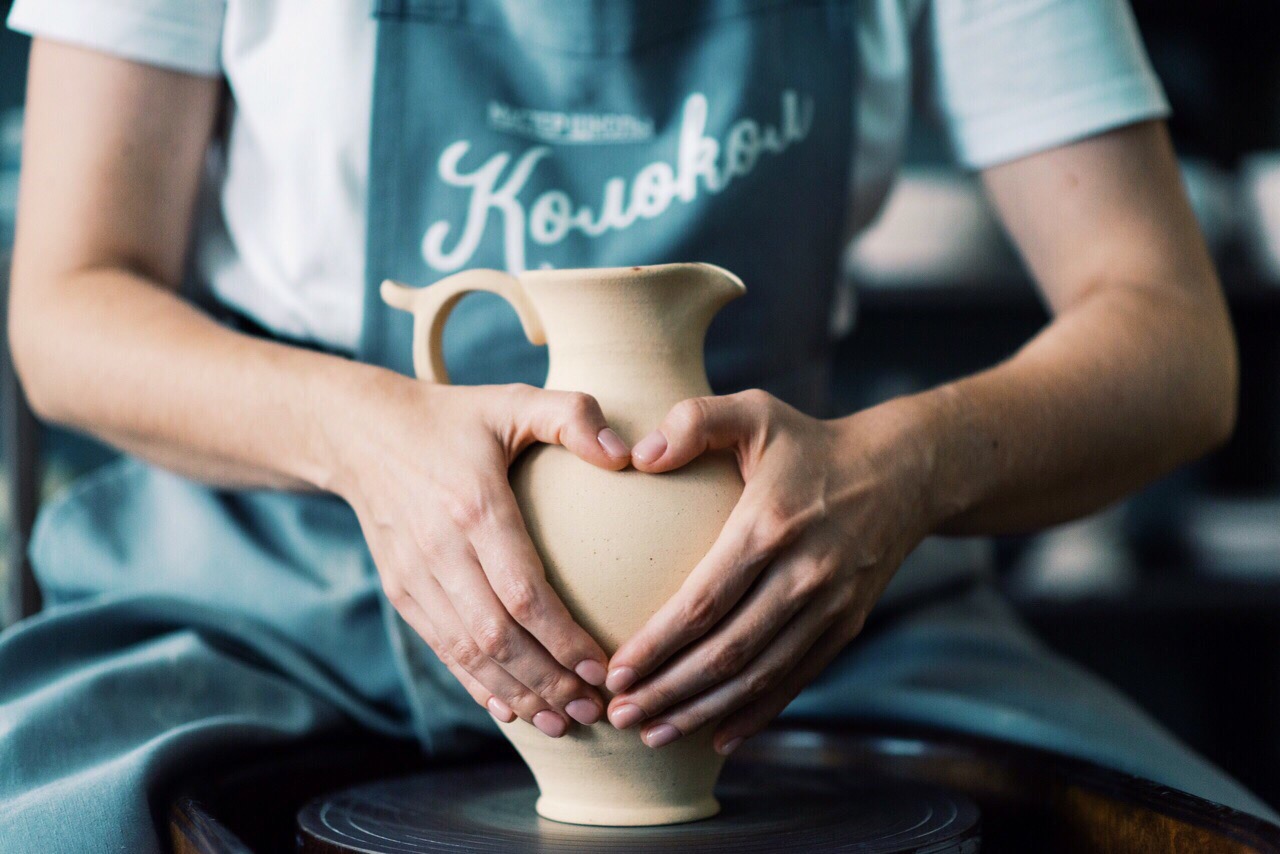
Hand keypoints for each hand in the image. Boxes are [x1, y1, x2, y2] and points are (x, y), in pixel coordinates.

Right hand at [327, 372, 631, 736]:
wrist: (362, 435)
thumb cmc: (454, 418)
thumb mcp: (514, 400)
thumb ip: (572, 415)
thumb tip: (627, 454)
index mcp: (475, 507)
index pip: (524, 592)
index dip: (563, 638)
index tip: (601, 666)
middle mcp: (440, 551)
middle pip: (498, 637)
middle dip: (548, 681)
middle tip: (595, 709)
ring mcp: (416, 577)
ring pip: (468, 653)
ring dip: (517, 693)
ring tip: (562, 721)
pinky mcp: (402, 592)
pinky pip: (442, 650)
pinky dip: (477, 685)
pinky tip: (512, 708)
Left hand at [604, 390, 935, 752]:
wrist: (901, 473)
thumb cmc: (808, 442)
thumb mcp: (754, 410)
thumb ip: (693, 421)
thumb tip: (637, 457)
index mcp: (770, 524)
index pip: (705, 600)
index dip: (658, 643)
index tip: (614, 671)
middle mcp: (804, 573)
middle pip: (728, 652)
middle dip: (668, 691)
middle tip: (618, 714)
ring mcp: (829, 606)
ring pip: (760, 676)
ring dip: (703, 712)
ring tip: (651, 733)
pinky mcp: (845, 626)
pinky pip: (796, 680)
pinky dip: (756, 714)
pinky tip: (716, 738)